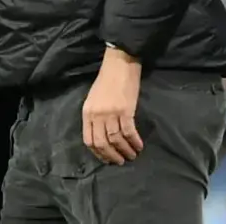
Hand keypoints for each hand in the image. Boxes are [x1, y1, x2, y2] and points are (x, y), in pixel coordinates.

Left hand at [82, 47, 143, 164]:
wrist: (119, 64)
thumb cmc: (106, 80)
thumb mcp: (93, 99)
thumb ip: (94, 117)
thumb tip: (101, 136)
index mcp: (87, 112)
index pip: (89, 140)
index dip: (98, 153)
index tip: (107, 159)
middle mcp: (97, 115)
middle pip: (102, 143)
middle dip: (112, 156)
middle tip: (121, 161)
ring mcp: (111, 113)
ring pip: (116, 140)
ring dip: (125, 151)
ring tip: (132, 155)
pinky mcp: (126, 110)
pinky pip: (129, 132)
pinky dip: (134, 141)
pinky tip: (139, 146)